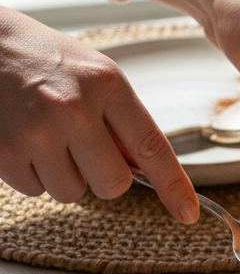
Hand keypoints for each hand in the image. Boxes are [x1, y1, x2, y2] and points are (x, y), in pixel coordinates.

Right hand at [0, 7, 199, 221]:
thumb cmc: (47, 60)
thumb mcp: (96, 75)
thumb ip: (123, 120)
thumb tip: (145, 169)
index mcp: (107, 85)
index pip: (151, 147)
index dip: (173, 185)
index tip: (188, 213)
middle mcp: (74, 109)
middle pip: (113, 184)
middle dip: (104, 178)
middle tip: (85, 148)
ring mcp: (36, 132)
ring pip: (72, 192)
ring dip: (64, 175)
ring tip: (47, 136)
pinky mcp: (4, 151)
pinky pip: (34, 190)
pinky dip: (32, 173)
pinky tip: (23, 139)